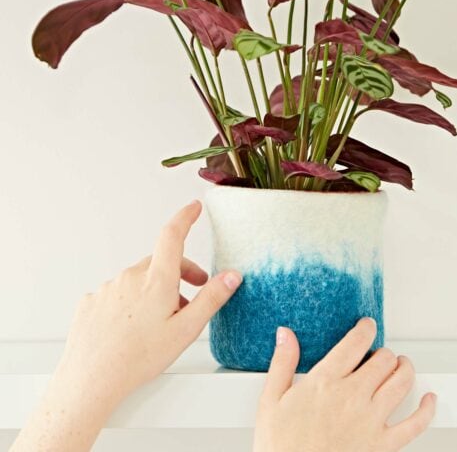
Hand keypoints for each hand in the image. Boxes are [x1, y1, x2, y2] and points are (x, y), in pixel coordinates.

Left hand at [10, 200, 241, 451]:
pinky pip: (118, 293)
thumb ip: (211, 298)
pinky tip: (132, 327)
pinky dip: (130, 302)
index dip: (186, 217)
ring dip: (154, 290)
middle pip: (161, 262)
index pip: (173, 235)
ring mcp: (109, 288)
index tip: (194, 207)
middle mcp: (131, 277)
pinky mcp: (93, 301)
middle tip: (192, 296)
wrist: (90, 381)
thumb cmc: (138, 358)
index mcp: (157, 280)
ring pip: (139, 279)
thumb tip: (232, 275)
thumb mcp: (186, 329)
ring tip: (160, 322)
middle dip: (180, 273)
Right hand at [254, 318, 435, 451]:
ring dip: (404, 368)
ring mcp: (370, 420)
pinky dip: (427, 410)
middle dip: (383, 351)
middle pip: (383, 360)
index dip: (366, 328)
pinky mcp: (382, 445)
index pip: (356, 342)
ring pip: (401, 382)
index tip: (367, 326)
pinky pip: (414, 425)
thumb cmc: (281, 447)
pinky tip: (428, 400)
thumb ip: (281, 363)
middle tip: (379, 353)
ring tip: (401, 365)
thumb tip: (285, 335)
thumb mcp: (270, 401)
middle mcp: (352, 396)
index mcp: (325, 381)